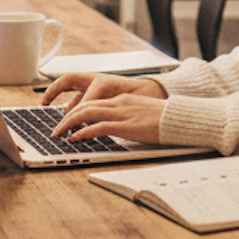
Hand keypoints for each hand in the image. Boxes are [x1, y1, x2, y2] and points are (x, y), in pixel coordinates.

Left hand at [42, 73, 167, 141]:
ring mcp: (122, 114)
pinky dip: (82, 132)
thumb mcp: (144, 114)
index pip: (94, 102)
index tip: (68, 121)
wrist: (181, 118)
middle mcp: (120, 103)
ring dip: (68, 124)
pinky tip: (75, 138)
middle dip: (67, 118)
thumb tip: (119, 128)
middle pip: (85, 106)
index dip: (77, 111)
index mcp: (124, 99)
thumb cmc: (167, 119)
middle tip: (56, 129)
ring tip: (58, 134)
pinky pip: (97, 127)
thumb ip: (129, 117)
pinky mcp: (125, 126)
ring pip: (86, 114)